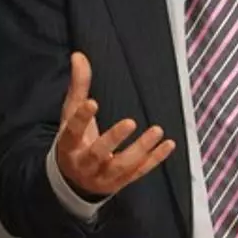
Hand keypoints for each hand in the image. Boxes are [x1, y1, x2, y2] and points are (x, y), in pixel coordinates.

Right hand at [56, 52, 174, 197]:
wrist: (73, 181)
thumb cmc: (74, 141)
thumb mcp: (71, 115)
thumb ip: (78, 86)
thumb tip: (79, 56)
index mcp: (69, 145)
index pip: (73, 131)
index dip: (82, 118)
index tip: (92, 102)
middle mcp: (85, 164)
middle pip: (97, 153)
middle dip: (113, 139)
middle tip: (130, 122)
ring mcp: (104, 176)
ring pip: (122, 165)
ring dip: (141, 150)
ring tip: (158, 131)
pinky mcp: (121, 182)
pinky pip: (139, 172)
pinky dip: (155, 160)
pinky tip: (168, 145)